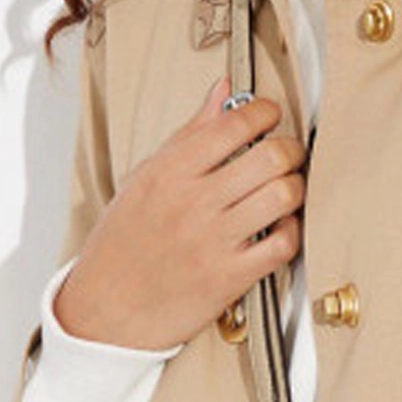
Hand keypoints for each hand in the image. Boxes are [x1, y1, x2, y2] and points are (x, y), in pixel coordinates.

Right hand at [54, 77, 305, 350]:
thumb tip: (223, 92)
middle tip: (286, 154)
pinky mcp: (230, 277)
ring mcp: (214, 240)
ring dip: (295, 188)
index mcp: (170, 172)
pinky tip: (280, 227)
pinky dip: (292, 231)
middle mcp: (193, 203)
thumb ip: (190, 134)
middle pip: (269, 157)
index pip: (233, 123)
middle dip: (289, 149)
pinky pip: (282, 245)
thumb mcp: (144, 179)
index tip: (270, 116)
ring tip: (285, 189)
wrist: (106, 309)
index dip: (265, 112)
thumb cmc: (122, 245)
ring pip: (282, 196)